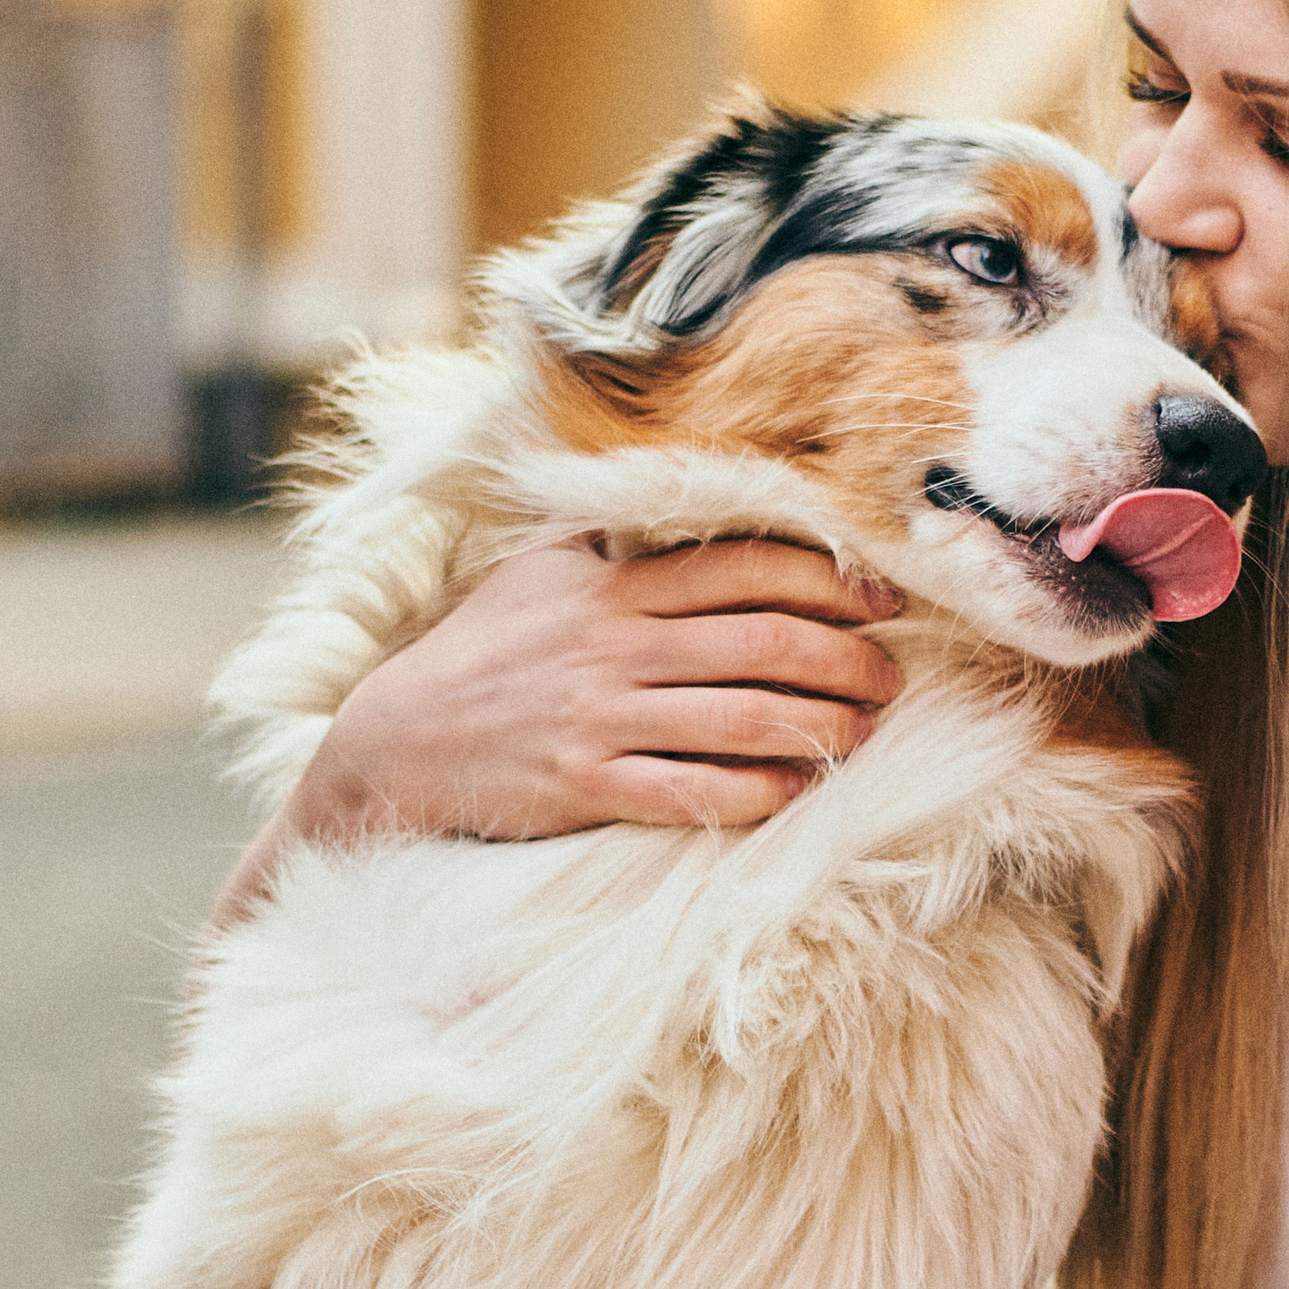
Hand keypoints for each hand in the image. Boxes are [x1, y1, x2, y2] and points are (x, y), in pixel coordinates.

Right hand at [288, 537, 904, 842]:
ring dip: (822, 726)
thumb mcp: (542, 570)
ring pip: (743, 719)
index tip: (884, 598)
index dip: (831, 579)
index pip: (747, 566)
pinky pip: (693, 792)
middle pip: (764, 642)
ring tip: (864, 731)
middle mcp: (615, 645)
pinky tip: (796, 789)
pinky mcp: (586, 786)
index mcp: (615, 583)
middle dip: (847, 658)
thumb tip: (692, 496)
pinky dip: (755, 791)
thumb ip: (617, 534)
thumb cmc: (486, 651)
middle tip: (893, 676)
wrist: (396, 744)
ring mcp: (601, 718)